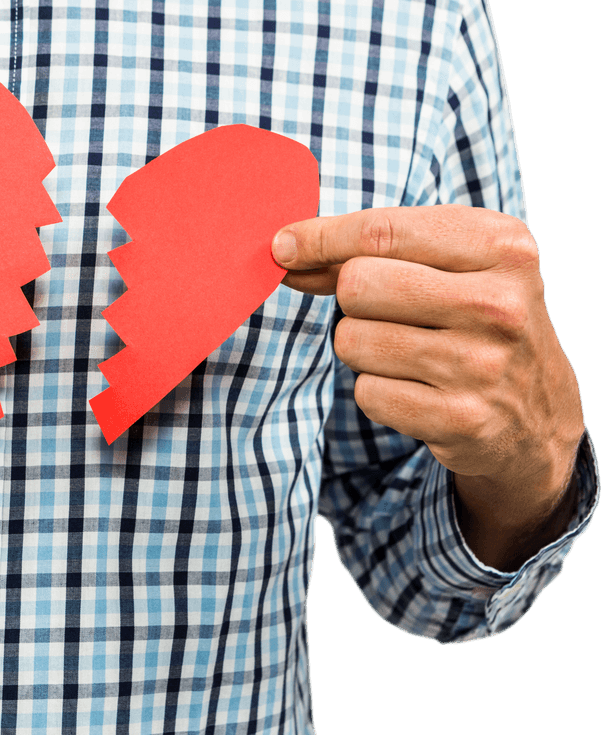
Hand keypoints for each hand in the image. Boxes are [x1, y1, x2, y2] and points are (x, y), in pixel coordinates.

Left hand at [273, 204, 583, 569]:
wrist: (535, 410)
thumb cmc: (476, 319)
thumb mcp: (448, 264)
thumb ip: (369, 251)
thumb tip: (287, 252)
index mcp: (500, 246)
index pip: (381, 232)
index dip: (319, 238)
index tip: (283, 246)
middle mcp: (499, 303)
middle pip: (357, 285)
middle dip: (351, 301)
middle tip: (386, 314)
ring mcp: (482, 365)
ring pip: (352, 340)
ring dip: (361, 348)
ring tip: (407, 353)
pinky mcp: (462, 419)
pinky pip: (367, 392)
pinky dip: (376, 391)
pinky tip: (416, 389)